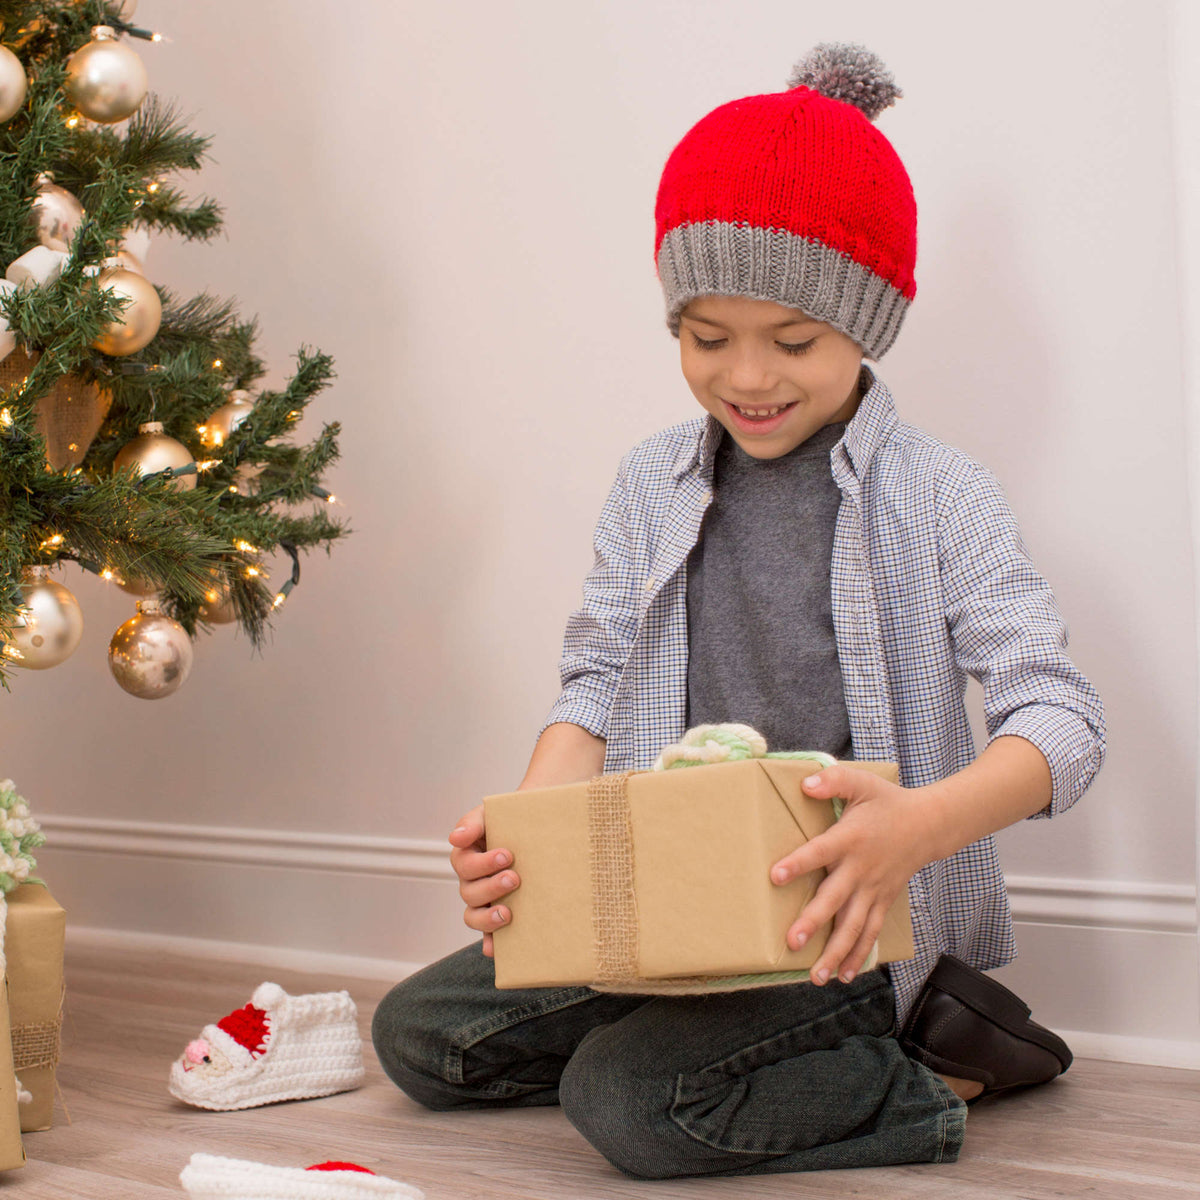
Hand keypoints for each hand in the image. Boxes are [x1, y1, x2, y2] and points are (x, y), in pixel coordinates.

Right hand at [449, 803, 519, 957]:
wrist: (540, 825)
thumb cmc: (513, 819)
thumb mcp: (492, 814)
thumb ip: (473, 822)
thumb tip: (455, 838)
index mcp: (468, 854)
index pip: (464, 863)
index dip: (482, 864)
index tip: (507, 855)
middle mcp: (473, 880)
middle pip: (469, 891)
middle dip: (491, 887)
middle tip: (515, 878)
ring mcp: (485, 900)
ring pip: (473, 916)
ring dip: (488, 918)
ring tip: (508, 913)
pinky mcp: (498, 915)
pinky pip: (487, 935)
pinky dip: (489, 944)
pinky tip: (495, 949)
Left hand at [768, 764, 931, 986]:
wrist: (928, 825)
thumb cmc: (887, 802)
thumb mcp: (862, 782)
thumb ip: (834, 780)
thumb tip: (805, 784)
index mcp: (852, 838)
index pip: (821, 852)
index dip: (799, 863)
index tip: (776, 876)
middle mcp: (862, 869)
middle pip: (836, 899)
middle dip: (814, 922)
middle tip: (792, 942)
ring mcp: (874, 889)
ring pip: (854, 926)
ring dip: (835, 952)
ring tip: (816, 976)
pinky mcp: (882, 901)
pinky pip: (870, 932)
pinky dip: (858, 955)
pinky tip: (844, 975)